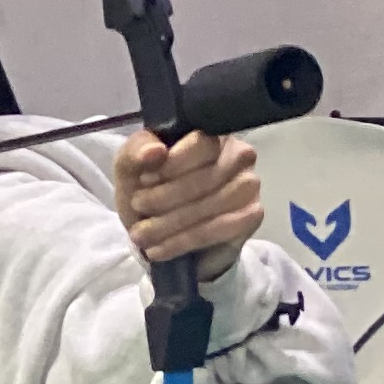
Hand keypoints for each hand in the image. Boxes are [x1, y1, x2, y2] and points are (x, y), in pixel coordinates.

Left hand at [114, 131, 260, 277]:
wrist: (161, 233)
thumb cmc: (149, 190)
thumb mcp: (131, 168)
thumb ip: (136, 152)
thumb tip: (154, 151)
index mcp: (211, 135)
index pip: (202, 143)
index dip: (171, 164)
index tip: (144, 179)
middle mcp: (239, 155)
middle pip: (206, 176)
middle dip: (164, 197)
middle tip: (138, 208)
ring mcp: (249, 185)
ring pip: (212, 204)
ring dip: (170, 223)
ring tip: (141, 235)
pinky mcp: (251, 215)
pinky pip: (219, 229)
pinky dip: (183, 241)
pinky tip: (159, 249)